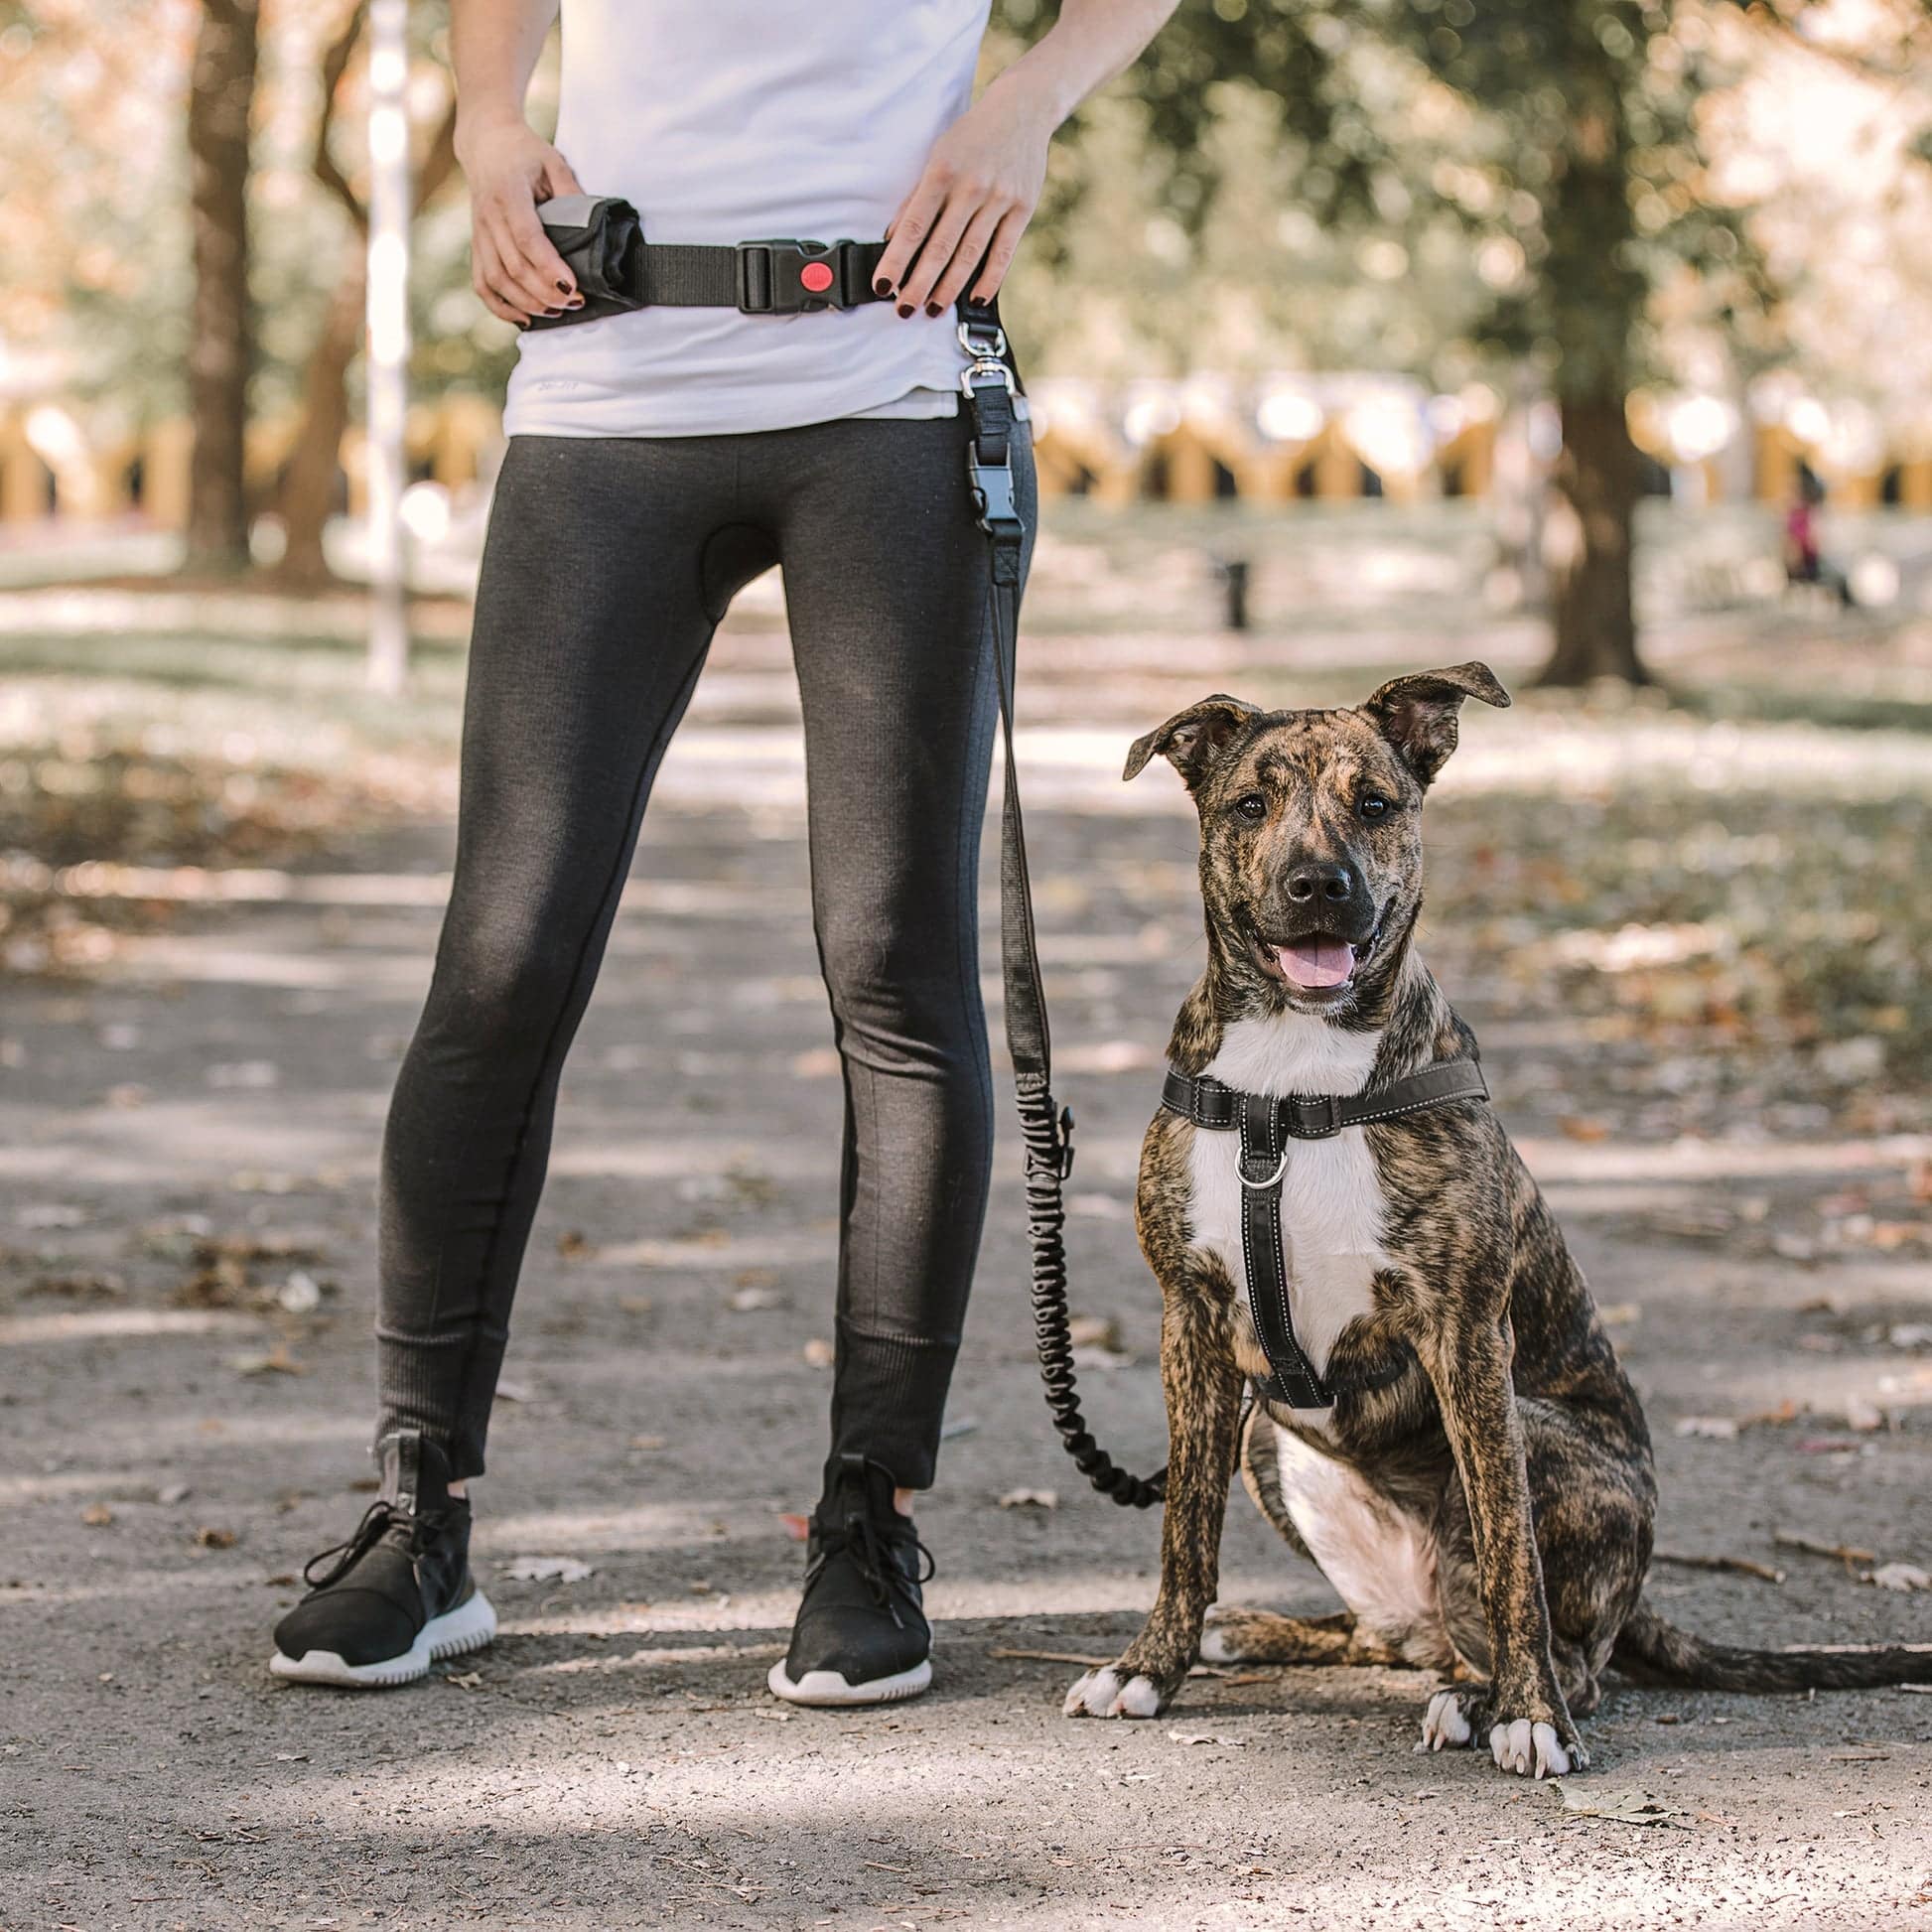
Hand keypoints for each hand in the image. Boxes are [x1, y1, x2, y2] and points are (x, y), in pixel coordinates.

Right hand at [458, 118, 585, 323]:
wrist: (486, 142)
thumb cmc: (525, 152)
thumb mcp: (553, 162)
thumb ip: (571, 193)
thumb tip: (592, 229)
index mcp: (508, 192)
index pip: (527, 238)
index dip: (549, 267)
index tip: (573, 286)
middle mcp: (489, 216)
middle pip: (514, 267)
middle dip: (545, 292)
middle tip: (575, 302)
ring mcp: (479, 232)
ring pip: (496, 280)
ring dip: (526, 303)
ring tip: (556, 311)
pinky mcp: (477, 244)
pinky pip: (482, 284)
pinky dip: (500, 306)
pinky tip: (524, 318)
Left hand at [874, 76, 1052, 316]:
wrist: (1022, 110)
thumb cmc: (971, 137)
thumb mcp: (938, 155)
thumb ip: (918, 196)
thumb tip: (894, 237)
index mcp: (942, 172)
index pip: (913, 226)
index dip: (896, 259)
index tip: (883, 284)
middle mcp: (971, 187)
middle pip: (940, 247)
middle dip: (919, 283)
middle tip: (905, 309)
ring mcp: (999, 199)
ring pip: (970, 254)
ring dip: (949, 288)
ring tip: (933, 309)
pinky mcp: (1022, 208)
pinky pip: (1003, 252)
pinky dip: (988, 279)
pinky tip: (974, 299)